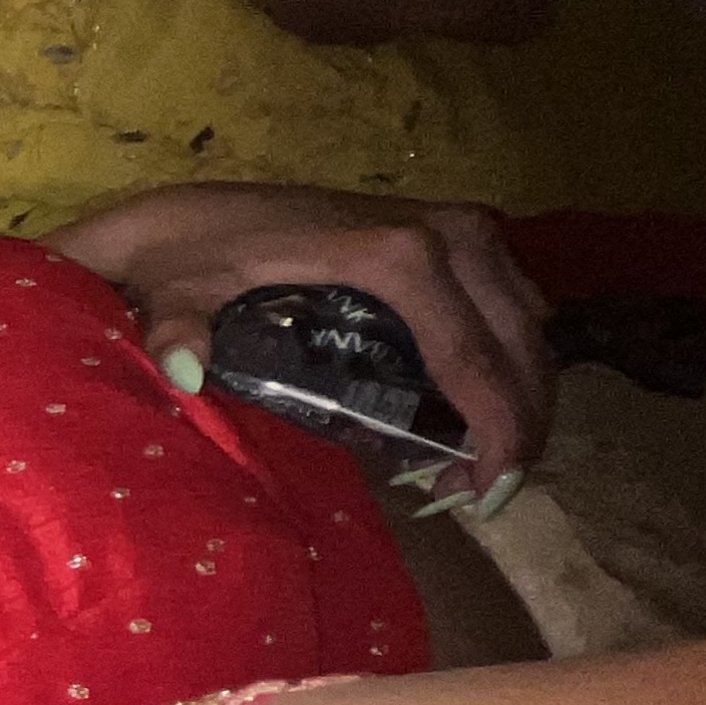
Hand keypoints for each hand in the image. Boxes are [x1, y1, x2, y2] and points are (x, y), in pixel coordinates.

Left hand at [45, 182, 553, 499]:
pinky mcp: (457, 231)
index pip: (469, 354)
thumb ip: (179, 332)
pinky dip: (509, 360)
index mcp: (394, 255)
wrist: (192, 211)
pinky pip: (510, 305)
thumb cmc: (191, 259)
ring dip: (521, 395)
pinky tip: (478, 412)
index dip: (494, 427)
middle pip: (518, 344)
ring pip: (527, 325)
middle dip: (519, 424)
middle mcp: (445, 233)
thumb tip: (182, 373)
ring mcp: (458, 227)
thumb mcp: (178, 296)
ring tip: (481, 464)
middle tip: (485, 492)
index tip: (487, 491)